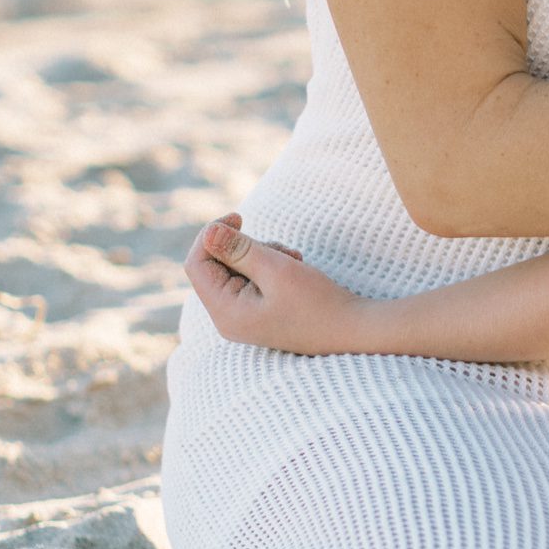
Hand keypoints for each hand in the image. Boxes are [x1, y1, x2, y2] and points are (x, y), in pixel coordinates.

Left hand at [184, 214, 370, 355]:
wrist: (352, 331)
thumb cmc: (317, 303)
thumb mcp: (277, 269)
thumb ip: (239, 250)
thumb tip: (208, 232)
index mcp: (226, 312)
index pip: (197, 265)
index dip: (211, 235)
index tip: (239, 217)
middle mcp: (228, 318)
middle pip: (216, 267)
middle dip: (244, 247)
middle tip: (279, 247)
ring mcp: (244, 317)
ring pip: (236, 270)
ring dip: (261, 254)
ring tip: (292, 259)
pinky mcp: (260, 313)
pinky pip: (251, 280)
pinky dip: (269, 266)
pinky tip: (294, 267)